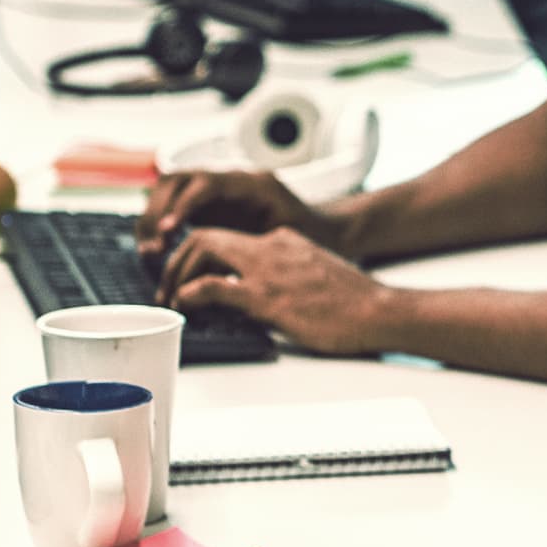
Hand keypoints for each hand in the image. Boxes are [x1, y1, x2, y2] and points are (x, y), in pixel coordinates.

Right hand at [137, 168, 344, 260]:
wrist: (329, 230)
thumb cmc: (317, 237)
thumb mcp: (296, 241)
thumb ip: (266, 250)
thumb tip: (234, 275)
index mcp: (253, 185)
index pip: (207, 184)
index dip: (184, 206)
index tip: (169, 231)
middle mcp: (231, 182)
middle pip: (178, 180)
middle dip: (158, 210)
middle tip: (153, 247)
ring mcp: (219, 192)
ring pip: (172, 191)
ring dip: (155, 217)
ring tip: (151, 251)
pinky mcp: (212, 206)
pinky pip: (176, 206)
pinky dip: (162, 224)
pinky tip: (158, 249)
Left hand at [153, 226, 396, 355]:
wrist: (378, 311)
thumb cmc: (353, 304)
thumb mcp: (313, 276)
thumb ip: (284, 277)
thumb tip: (257, 295)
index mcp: (283, 240)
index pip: (229, 236)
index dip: (200, 254)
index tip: (189, 273)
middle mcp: (271, 246)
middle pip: (206, 235)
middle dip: (177, 258)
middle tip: (167, 285)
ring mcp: (267, 269)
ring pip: (202, 249)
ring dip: (176, 272)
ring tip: (170, 297)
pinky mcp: (266, 297)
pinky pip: (212, 286)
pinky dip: (190, 293)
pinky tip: (186, 306)